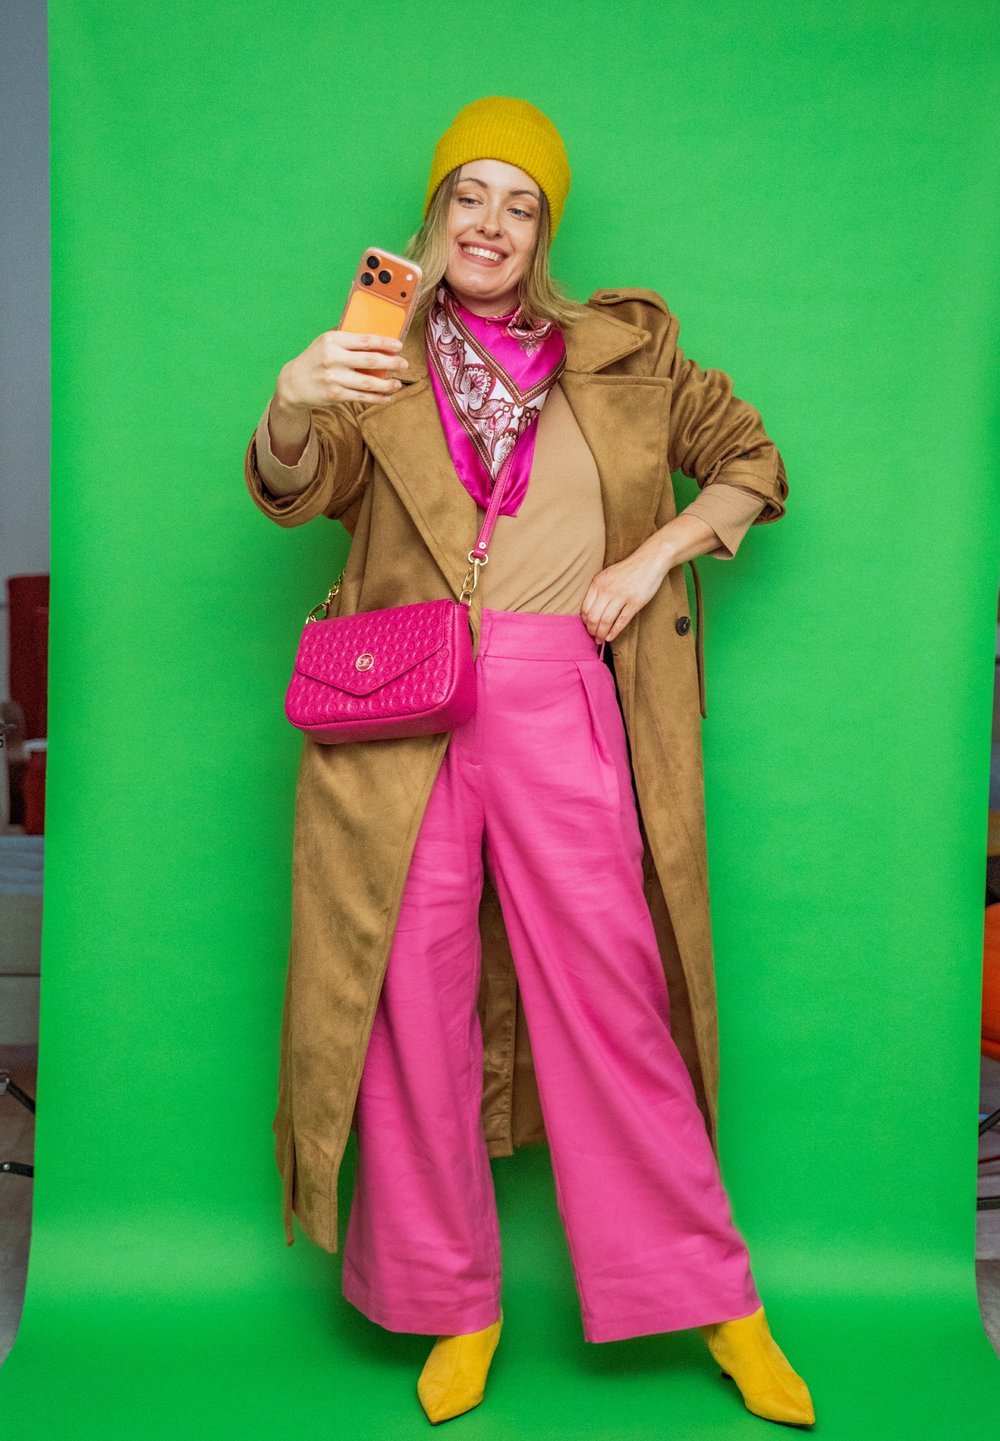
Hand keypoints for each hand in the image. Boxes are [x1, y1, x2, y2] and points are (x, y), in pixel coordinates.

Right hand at [275, 330, 408, 410]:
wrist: (293, 382)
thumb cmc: (316, 359)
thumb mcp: (327, 343)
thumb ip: (348, 341)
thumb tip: (378, 341)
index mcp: (333, 340)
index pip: (364, 340)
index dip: (385, 343)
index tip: (399, 345)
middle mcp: (333, 358)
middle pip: (370, 361)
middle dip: (391, 363)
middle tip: (404, 364)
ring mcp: (334, 377)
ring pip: (368, 382)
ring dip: (387, 384)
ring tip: (397, 384)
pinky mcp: (335, 394)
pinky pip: (361, 397)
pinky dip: (377, 398)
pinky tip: (387, 397)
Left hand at [580, 540, 669, 643]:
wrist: (649, 561)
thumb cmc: (627, 570)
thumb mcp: (607, 575)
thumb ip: (597, 590)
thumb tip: (589, 611)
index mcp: (598, 583)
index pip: (585, 608)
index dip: (584, 622)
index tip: (587, 627)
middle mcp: (607, 589)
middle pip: (593, 617)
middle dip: (591, 631)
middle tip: (593, 637)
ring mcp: (621, 596)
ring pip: (605, 621)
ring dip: (601, 634)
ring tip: (601, 639)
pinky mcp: (635, 602)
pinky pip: (621, 621)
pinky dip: (614, 632)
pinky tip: (610, 637)